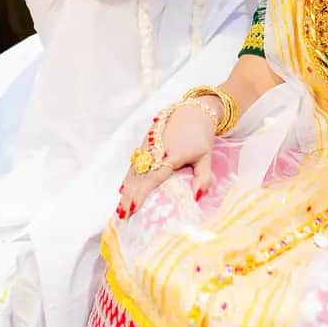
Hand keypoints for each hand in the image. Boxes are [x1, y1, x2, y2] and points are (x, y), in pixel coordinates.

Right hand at [116, 100, 216, 219]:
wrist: (193, 110)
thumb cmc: (201, 136)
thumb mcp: (207, 157)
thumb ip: (203, 177)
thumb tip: (197, 198)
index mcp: (170, 156)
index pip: (152, 179)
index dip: (140, 195)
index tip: (132, 209)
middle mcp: (155, 151)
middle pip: (138, 177)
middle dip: (128, 197)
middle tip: (121, 216)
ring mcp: (147, 145)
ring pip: (133, 170)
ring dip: (126, 189)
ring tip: (120, 207)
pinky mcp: (145, 142)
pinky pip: (134, 163)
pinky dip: (128, 177)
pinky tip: (124, 189)